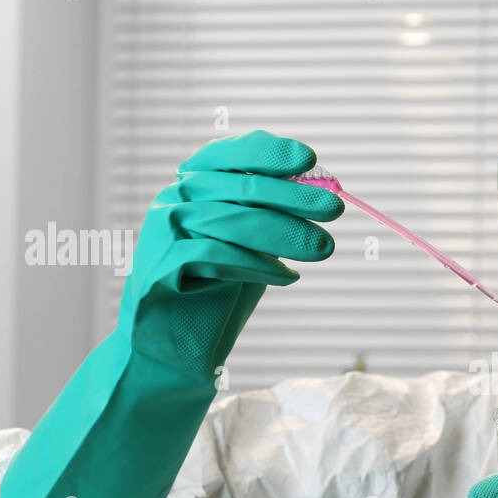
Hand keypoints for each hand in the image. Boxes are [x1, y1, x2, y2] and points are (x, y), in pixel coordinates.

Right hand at [122, 130, 343, 377]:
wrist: (174, 345)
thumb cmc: (216, 289)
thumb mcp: (248, 244)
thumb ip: (269, 215)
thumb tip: (320, 193)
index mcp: (194, 184)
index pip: (229, 154)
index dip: (268, 153)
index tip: (308, 159)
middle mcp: (175, 199)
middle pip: (241, 188)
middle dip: (294, 198)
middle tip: (335, 210)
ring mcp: (164, 230)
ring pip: (234, 221)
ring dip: (286, 234)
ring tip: (323, 247)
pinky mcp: (162, 265)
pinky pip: (218, 257)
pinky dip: (259, 266)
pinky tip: (288, 277)